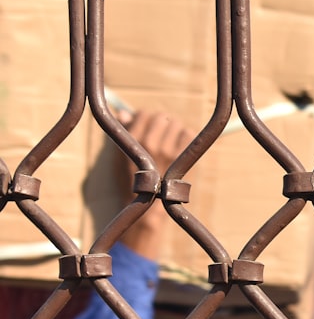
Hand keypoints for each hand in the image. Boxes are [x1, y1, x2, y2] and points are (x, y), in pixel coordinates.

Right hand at [117, 111, 193, 259]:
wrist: (149, 205)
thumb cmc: (132, 180)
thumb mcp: (119, 156)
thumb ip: (124, 134)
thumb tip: (124, 112)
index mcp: (134, 142)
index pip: (144, 114)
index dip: (146, 118)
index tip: (147, 126)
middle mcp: (152, 145)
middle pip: (162, 117)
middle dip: (161, 123)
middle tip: (160, 133)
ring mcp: (169, 152)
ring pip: (177, 125)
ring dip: (174, 130)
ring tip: (169, 140)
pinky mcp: (182, 159)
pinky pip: (189, 135)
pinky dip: (186, 137)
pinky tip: (179, 146)